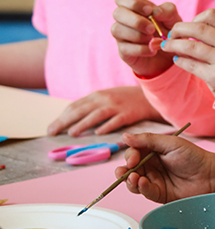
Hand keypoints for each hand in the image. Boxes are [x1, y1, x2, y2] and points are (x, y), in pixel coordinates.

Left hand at [47, 86, 161, 135]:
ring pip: (97, 115)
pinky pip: (116, 121)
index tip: (51, 128)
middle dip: (65, 121)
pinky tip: (99, 133)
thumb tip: (71, 118)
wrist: (150, 96)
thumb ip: (91, 106)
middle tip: (52, 132)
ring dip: (83, 124)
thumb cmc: (125, 100)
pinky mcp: (129, 114)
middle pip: (81, 110)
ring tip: (72, 133)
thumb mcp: (107, 97)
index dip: (62, 117)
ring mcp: (117, 106)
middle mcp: (105, 99)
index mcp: (97, 95)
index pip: (75, 106)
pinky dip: (107, 126)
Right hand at [112, 0, 181, 77]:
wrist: (172, 54)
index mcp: (135, 8)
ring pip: (117, 30)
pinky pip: (125, 48)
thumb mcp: (173, 19)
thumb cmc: (169, 32)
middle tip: (152, 29)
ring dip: (137, 35)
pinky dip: (142, 49)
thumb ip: (167, 11)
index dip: (133, 3)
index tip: (149, 11)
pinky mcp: (124, 52)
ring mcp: (122, 36)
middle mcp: (124, 20)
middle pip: (117, 13)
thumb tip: (154, 11)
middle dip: (136, 21)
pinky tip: (153, 50)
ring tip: (153, 40)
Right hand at [117, 132, 214, 202]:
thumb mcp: (171, 144)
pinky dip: (141, 188)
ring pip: (133, 183)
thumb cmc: (194, 157)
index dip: (129, 156)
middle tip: (127, 171)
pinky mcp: (159, 194)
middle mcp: (151, 166)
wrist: (211, 175)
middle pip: (129, 169)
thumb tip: (125, 137)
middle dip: (123, 171)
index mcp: (153, 152)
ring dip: (129, 181)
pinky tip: (143, 183)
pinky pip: (144, 192)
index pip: (133, 153)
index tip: (132, 158)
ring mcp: (154, 180)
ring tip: (133, 178)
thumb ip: (148, 140)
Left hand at [159, 9, 214, 101]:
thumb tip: (185, 27)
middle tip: (171, 35)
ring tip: (167, 46)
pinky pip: (190, 64)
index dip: (195, 18)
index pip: (211, 15)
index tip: (189, 27)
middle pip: (198, 28)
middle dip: (179, 29)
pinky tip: (177, 59)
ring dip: (173, 44)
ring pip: (190, 46)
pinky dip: (179, 60)